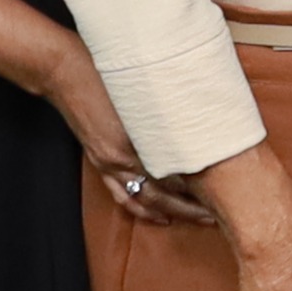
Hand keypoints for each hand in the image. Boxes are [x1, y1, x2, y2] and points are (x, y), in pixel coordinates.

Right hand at [43, 39, 217, 229]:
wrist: (65, 71)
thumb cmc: (106, 72)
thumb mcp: (145, 89)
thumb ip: (170, 110)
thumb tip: (199, 121)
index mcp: (139, 137)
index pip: (177, 171)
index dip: (202, 184)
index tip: (226, 188)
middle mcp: (123, 156)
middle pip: (164, 192)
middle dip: (191, 207)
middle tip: (216, 214)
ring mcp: (109, 162)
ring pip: (145, 199)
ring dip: (172, 212)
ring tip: (197, 219)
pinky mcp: (100, 162)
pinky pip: (123, 194)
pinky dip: (142, 210)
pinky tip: (159, 216)